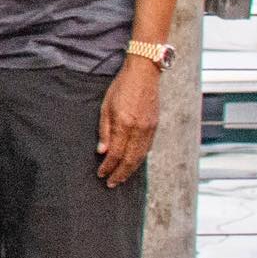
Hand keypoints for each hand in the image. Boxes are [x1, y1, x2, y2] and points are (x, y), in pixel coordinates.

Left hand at [97, 59, 160, 185]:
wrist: (144, 74)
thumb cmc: (121, 87)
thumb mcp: (105, 106)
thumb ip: (104, 130)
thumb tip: (102, 151)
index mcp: (124, 123)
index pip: (116, 153)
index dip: (108, 166)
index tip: (101, 174)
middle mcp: (139, 129)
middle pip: (130, 159)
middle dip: (120, 174)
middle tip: (111, 183)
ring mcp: (150, 128)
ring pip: (141, 156)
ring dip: (130, 170)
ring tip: (121, 178)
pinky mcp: (155, 126)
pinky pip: (147, 148)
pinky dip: (139, 159)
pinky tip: (132, 164)